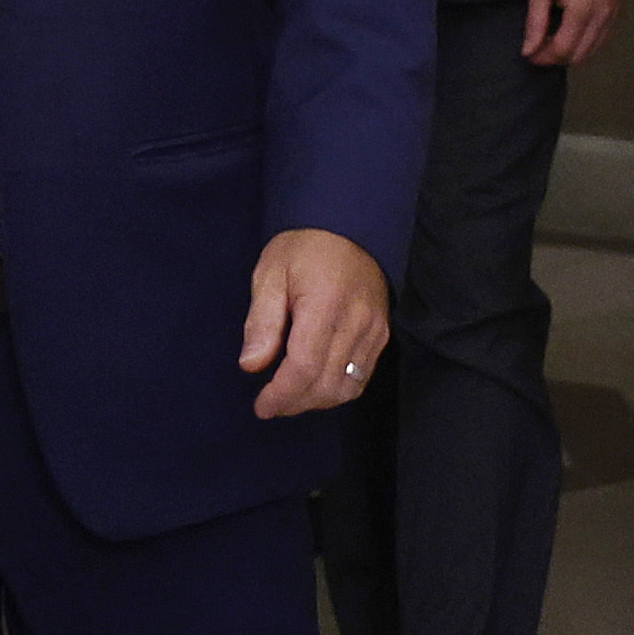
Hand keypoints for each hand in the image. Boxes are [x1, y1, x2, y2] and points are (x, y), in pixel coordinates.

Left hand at [239, 228, 391, 418]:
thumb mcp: (270, 273)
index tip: (262, 407)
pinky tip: (316, 386)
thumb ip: (261, 321)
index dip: (282, 395)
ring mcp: (374, 331)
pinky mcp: (382, 334)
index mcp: (323, 305)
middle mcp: (355, 323)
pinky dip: (337, 390)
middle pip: (327, 384)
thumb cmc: (303, 248)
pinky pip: (362, 376)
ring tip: (291, 398)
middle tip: (272, 405)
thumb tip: (251, 366)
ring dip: (317, 401)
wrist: (349, 227)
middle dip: (296, 403)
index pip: (304, 367)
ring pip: (347, 387)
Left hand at [520, 0, 623, 68]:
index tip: (530, 53)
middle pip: (579, 56)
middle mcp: (601, 17)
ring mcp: (613, 14)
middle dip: (557, 58)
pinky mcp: (618, 10)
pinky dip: (587, 43)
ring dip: (572, 52)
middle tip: (539, 48)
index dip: (543, 57)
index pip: (562, 50)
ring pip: (593, 50)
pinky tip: (572, 33)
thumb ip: (535, 22)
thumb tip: (529, 49)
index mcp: (581, 12)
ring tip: (554, 40)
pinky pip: (603, 38)